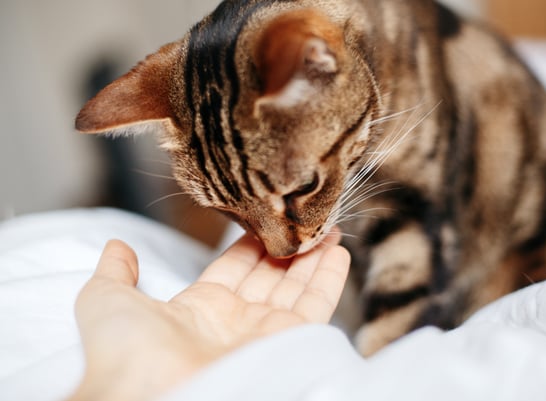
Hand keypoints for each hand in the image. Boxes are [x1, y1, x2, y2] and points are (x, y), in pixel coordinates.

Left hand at [68, 231, 349, 400]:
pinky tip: (338, 252)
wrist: (148, 393)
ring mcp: (262, 334)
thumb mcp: (107, 299)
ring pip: (296, 289)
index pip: (235, 268)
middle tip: (307, 219)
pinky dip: (328, 280)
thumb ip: (116, 271)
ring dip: (314, 258)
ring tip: (330, 228)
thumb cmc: (124, 352)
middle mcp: (235, 322)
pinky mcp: (287, 344)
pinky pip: (314, 308)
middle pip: (270, 276)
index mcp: (199, 309)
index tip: (267, 218)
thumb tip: (116, 246)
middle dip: (289, 247)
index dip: (252, 243)